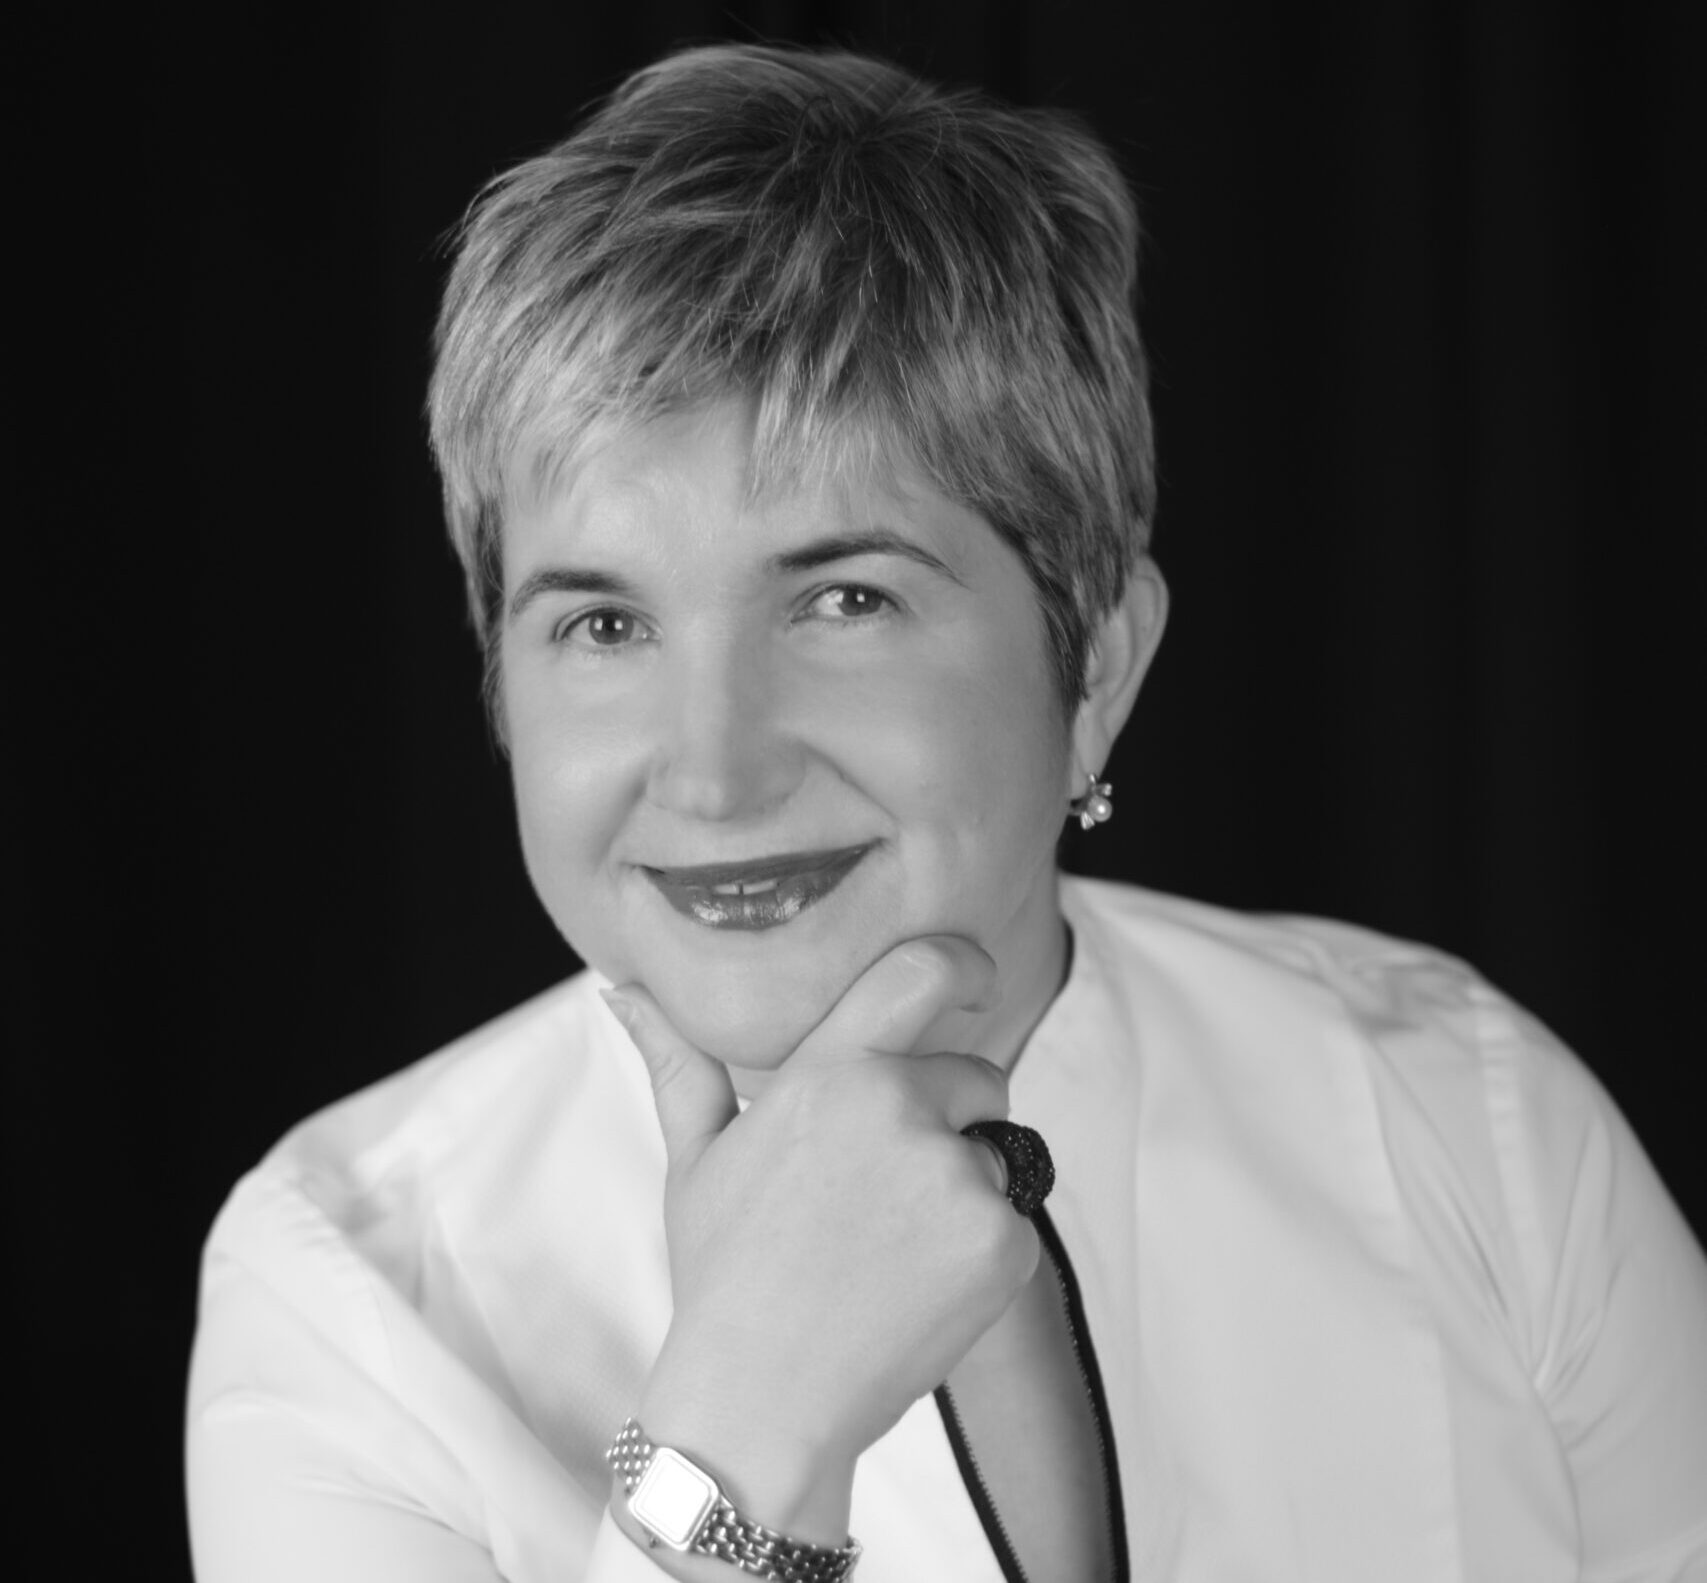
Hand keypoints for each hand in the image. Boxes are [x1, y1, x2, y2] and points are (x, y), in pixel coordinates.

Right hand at [604, 936, 1039, 1535]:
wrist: (760, 1403)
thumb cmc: (723, 1275)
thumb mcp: (695, 1159)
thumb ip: (679, 1062)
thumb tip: (622, 990)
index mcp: (830, 1073)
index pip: (919, 973)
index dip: (963, 963)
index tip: (977, 976)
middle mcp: (900, 1109)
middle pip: (977, 1079)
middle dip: (952, 1119)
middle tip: (885, 1196)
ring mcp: (956, 1177)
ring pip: (998, 1155)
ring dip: (964, 1189)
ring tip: (891, 1252)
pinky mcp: (1001, 1243)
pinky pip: (1013, 1224)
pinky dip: (982, 1255)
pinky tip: (916, 1292)